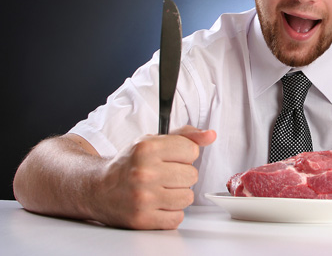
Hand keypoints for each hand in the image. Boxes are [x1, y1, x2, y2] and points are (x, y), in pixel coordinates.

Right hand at [91, 126, 215, 229]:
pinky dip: (171, 213)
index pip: (191, 150)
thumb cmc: (129, 163)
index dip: (185, 154)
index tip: (173, 157)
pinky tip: (157, 204)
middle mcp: (144, 172)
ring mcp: (143, 198)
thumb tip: (211, 135)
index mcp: (147, 148)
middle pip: (192, 175)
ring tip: (161, 189)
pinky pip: (177, 218)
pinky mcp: (142, 219)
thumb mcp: (152, 141)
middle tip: (164, 175)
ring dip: (178, 195)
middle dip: (182, 175)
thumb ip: (184, 136)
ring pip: (187, 197)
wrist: (97, 188)